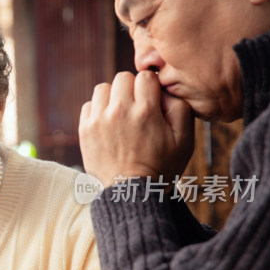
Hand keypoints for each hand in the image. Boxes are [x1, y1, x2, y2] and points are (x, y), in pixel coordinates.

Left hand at [79, 71, 194, 186]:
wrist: (130, 193)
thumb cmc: (161, 167)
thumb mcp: (184, 140)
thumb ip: (179, 108)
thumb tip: (165, 90)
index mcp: (146, 110)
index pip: (146, 76)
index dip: (151, 87)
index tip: (152, 101)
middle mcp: (120, 111)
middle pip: (123, 77)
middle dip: (132, 89)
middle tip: (137, 108)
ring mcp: (99, 120)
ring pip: (103, 88)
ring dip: (112, 97)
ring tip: (121, 115)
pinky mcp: (85, 130)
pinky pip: (88, 105)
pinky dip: (98, 110)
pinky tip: (108, 124)